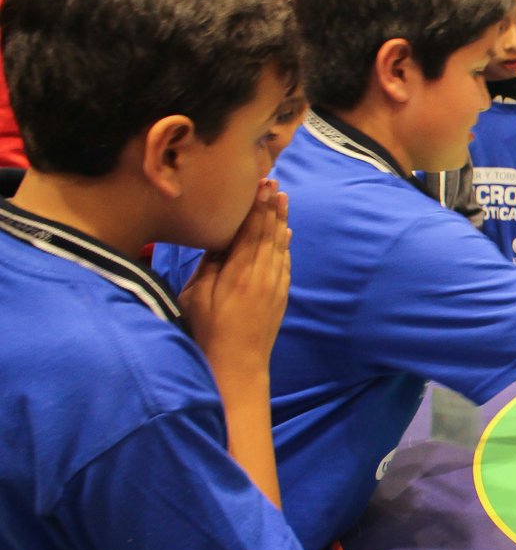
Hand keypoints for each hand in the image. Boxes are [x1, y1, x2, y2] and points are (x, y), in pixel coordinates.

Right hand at [181, 179, 290, 373]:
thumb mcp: (197, 295)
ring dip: (280, 221)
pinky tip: (285, 234)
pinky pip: (284, 263)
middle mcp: (262, 275)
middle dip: (271, 207)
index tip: (261, 185)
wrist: (237, 365)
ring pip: (279, 246)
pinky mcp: (280, 297)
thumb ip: (209, 265)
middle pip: (269, 233)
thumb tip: (218, 238)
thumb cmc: (207, 331)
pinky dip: (285, 245)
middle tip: (273, 183)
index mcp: (240, 272)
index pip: (251, 231)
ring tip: (282, 199)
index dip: (257, 207)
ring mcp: (275, 286)